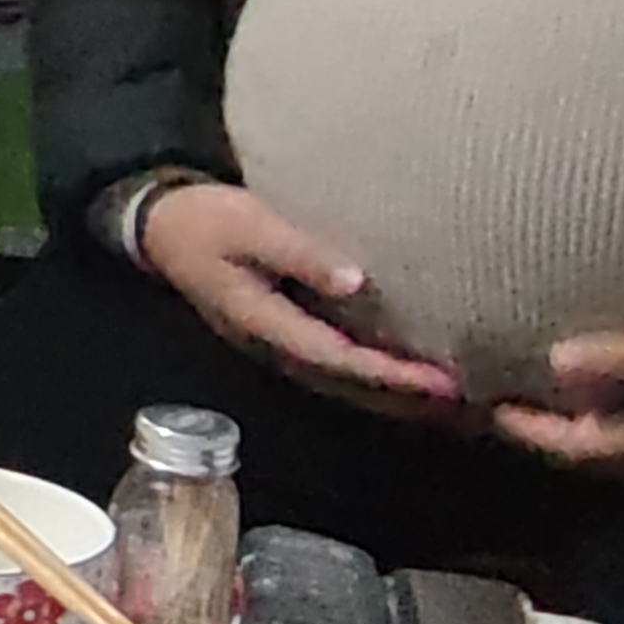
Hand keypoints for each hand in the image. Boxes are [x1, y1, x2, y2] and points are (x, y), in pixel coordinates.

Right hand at [137, 183, 461, 409]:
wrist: (160, 228)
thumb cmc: (206, 221)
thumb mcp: (249, 226)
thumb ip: (299, 253)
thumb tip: (358, 282)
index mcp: (265, 323)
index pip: (339, 358)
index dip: (390, 373)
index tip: (441, 381)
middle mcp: (273, 347)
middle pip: (346, 384)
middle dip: (403, 396)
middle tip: (464, 402)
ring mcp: (275, 346)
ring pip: (342, 384)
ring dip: (391, 394)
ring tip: (445, 399)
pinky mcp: (282, 335)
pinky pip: (335, 367)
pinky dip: (372, 377)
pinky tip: (401, 373)